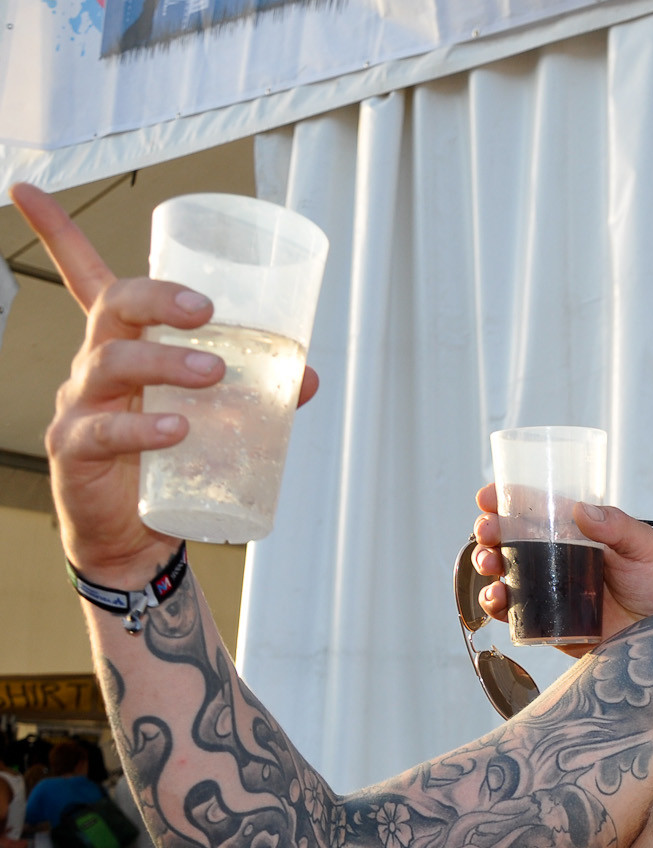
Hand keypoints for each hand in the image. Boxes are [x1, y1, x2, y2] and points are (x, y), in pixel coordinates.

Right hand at [11, 184, 320, 585]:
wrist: (135, 537)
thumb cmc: (167, 461)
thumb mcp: (213, 417)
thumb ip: (256, 392)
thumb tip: (306, 374)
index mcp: (122, 346)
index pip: (85, 278)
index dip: (57, 232)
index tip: (27, 186)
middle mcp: (93, 366)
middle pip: (112, 310)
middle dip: (157, 298)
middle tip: (207, 311)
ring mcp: (79, 406)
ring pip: (111, 364)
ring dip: (165, 362)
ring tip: (213, 374)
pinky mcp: (75, 451)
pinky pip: (104, 430)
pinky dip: (142, 427)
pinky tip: (175, 429)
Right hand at [471, 484, 652, 657]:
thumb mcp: (643, 547)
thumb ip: (618, 526)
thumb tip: (581, 510)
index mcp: (575, 533)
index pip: (534, 510)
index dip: (506, 500)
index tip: (488, 497)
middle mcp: (555, 558)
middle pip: (508, 538)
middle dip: (488, 531)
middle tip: (488, 532)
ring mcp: (546, 588)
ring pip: (502, 571)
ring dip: (484, 563)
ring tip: (490, 564)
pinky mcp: (543, 619)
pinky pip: (509, 611)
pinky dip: (493, 602)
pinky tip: (497, 597)